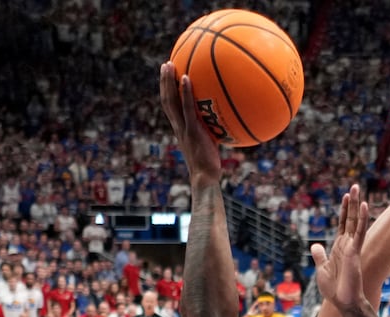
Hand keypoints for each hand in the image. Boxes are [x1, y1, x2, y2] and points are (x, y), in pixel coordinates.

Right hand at [159, 62, 221, 182]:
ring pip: (171, 101)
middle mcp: (178, 126)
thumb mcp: (210, 143)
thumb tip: (225, 120)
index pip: (170, 107)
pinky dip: (186, 92)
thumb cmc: (209, 164)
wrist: (205, 177)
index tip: (168, 77)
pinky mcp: (192, 131)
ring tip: (169, 65)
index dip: (167, 92)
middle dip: (164, 82)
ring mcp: (183, 128)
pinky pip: (187, 109)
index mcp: (180, 129)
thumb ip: (212, 131)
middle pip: (166, 100)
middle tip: (165, 64)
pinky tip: (186, 77)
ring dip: (169, 82)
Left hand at [309, 186, 370, 313]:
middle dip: (351, 202)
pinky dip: (362, 219)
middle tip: (355, 185)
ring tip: (357, 189)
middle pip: (350, 219)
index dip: (343, 210)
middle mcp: (347, 244)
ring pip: (355, 221)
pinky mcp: (355, 251)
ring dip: (356, 205)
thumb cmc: (333, 289)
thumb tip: (315, 245)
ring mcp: (352, 247)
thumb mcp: (321, 269)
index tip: (345, 196)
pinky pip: (359, 232)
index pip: (342, 224)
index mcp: (339, 247)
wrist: (342, 302)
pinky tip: (363, 206)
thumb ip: (319, 256)